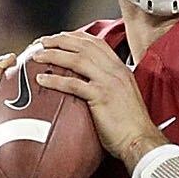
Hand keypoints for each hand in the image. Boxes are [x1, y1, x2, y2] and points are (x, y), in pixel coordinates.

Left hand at [22, 31, 159, 165]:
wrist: (140, 140)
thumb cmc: (130, 126)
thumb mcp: (122, 98)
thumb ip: (108, 86)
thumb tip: (89, 86)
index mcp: (120, 69)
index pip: (96, 43)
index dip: (75, 37)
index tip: (59, 37)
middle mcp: (115, 71)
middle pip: (84, 46)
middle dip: (60, 41)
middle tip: (42, 42)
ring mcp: (108, 82)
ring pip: (77, 59)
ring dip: (54, 55)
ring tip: (37, 55)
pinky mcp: (101, 96)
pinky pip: (73, 83)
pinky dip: (55, 80)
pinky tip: (42, 79)